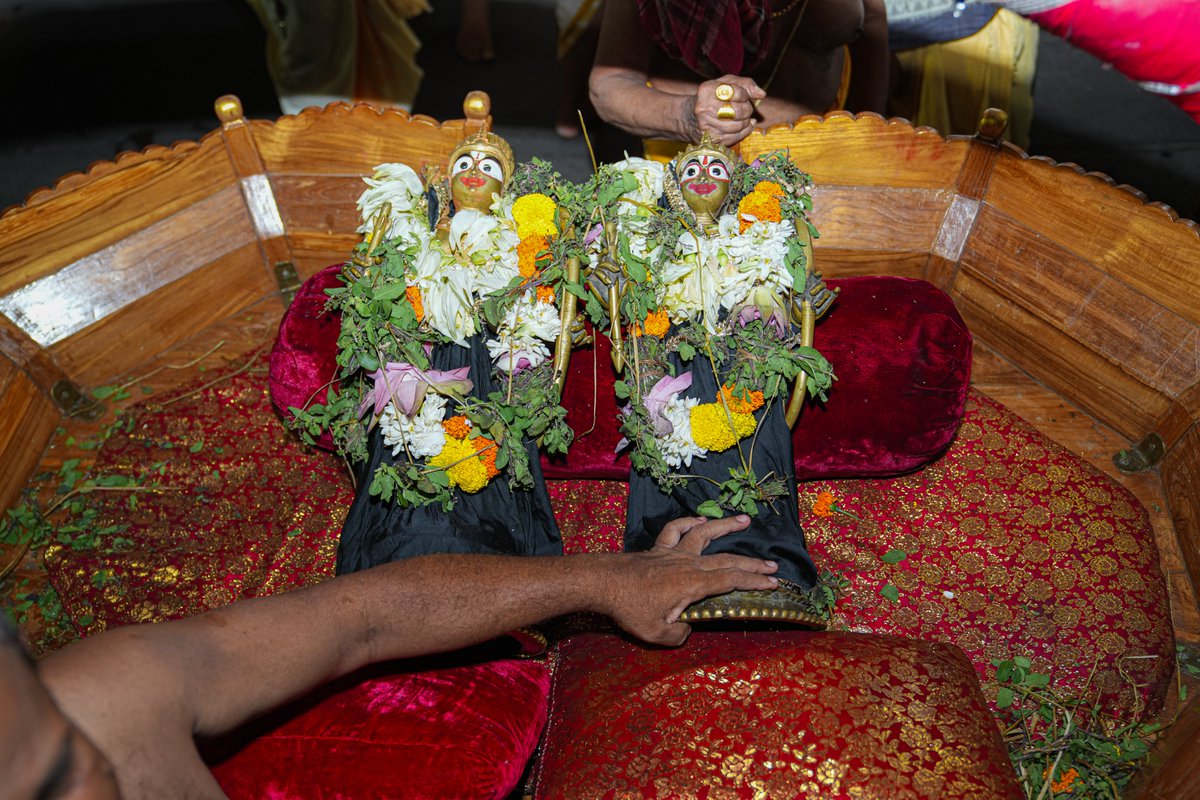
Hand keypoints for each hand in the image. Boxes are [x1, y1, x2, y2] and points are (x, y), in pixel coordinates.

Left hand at [602, 515, 777, 645]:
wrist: (602, 582)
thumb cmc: (629, 608)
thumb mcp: (656, 632)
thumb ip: (678, 634)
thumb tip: (688, 629)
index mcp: (693, 584)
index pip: (731, 581)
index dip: (754, 583)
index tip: (773, 583)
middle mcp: (688, 563)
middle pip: (726, 560)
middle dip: (752, 563)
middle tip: (773, 565)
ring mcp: (673, 552)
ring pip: (704, 535)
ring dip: (726, 527)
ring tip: (744, 519)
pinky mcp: (658, 548)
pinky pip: (676, 530)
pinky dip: (689, 522)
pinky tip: (700, 520)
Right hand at [690, 76, 765, 145]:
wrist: (691, 117)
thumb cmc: (713, 97)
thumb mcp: (726, 84)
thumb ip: (745, 84)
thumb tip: (761, 94)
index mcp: (707, 90)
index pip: (736, 92)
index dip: (745, 95)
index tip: (744, 97)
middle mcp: (704, 108)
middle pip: (737, 111)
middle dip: (747, 110)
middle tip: (746, 109)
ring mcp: (706, 126)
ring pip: (738, 126)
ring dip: (746, 122)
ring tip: (744, 118)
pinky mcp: (711, 140)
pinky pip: (735, 137)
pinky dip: (745, 132)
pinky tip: (745, 126)